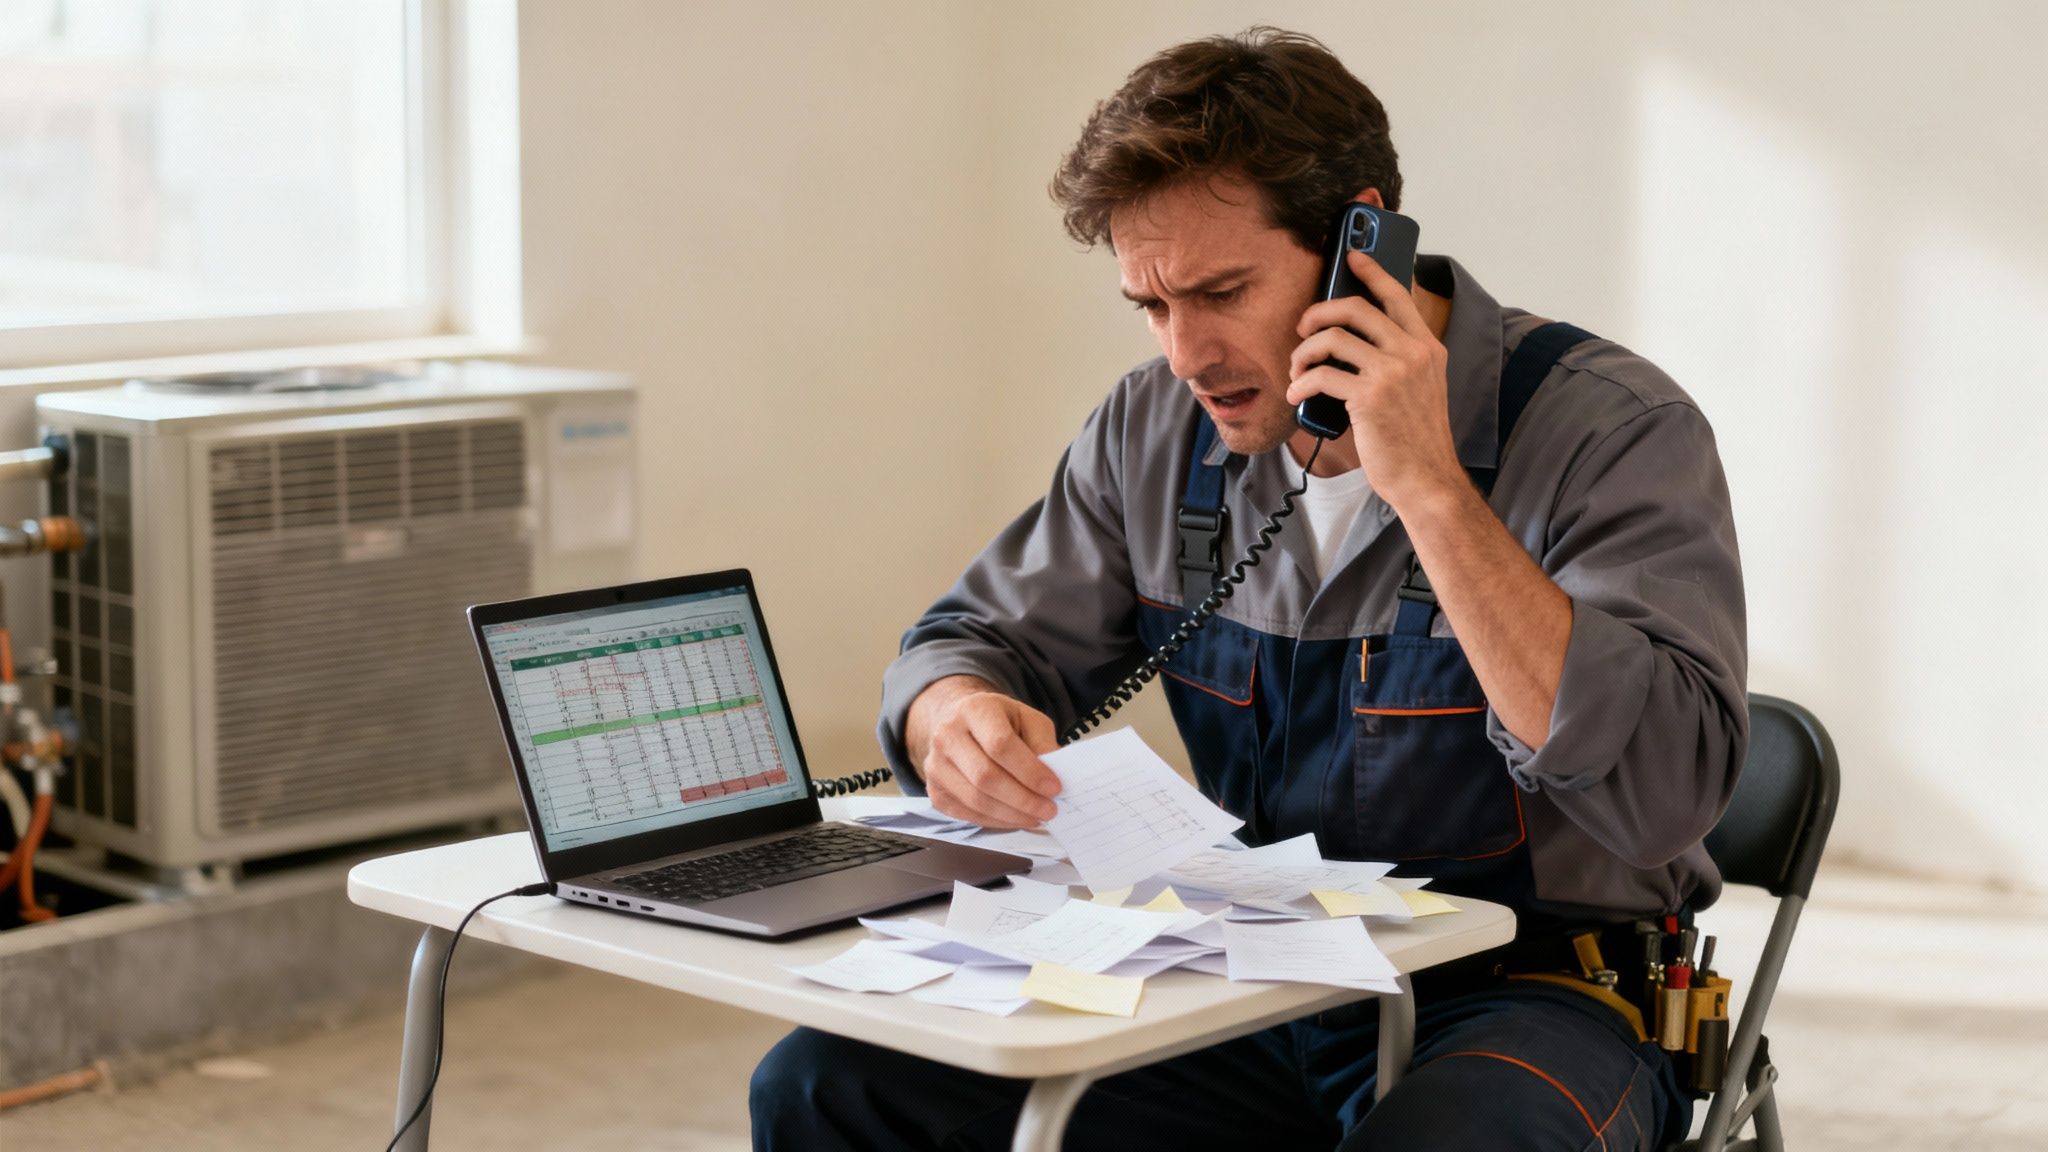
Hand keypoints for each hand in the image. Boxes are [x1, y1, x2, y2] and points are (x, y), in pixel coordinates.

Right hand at [907, 677, 1061, 828]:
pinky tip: (1016, 818)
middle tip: (1049, 809)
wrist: (960, 723)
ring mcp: (936, 765)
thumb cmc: (998, 722)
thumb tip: (1054, 775)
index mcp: (974, 710)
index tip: (1053, 787)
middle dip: (1023, 799)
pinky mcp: (935, 791)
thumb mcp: (1027, 719)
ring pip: (975, 800)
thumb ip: (1043, 743)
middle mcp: (948, 735)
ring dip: (1012, 815)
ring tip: (1036, 816)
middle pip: (985, 776)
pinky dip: (996, 821)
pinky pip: (967, 814)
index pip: (1000, 744)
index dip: (1029, 770)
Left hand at [1284, 249, 1464, 508]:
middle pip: (1356, 307)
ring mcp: (1392, 373)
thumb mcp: (1421, 388)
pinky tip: (1296, 396)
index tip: (1352, 257)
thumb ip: (1399, 359)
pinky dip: (1301, 384)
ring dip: (1303, 353)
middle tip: (1303, 329)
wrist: (1426, 477)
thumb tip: (1351, 341)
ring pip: (1332, 339)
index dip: (1372, 271)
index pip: (1398, 295)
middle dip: (1318, 313)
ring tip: (1296, 370)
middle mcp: (1413, 353)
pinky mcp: (1370, 398)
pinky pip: (1321, 375)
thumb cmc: (1415, 438)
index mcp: (1426, 347)